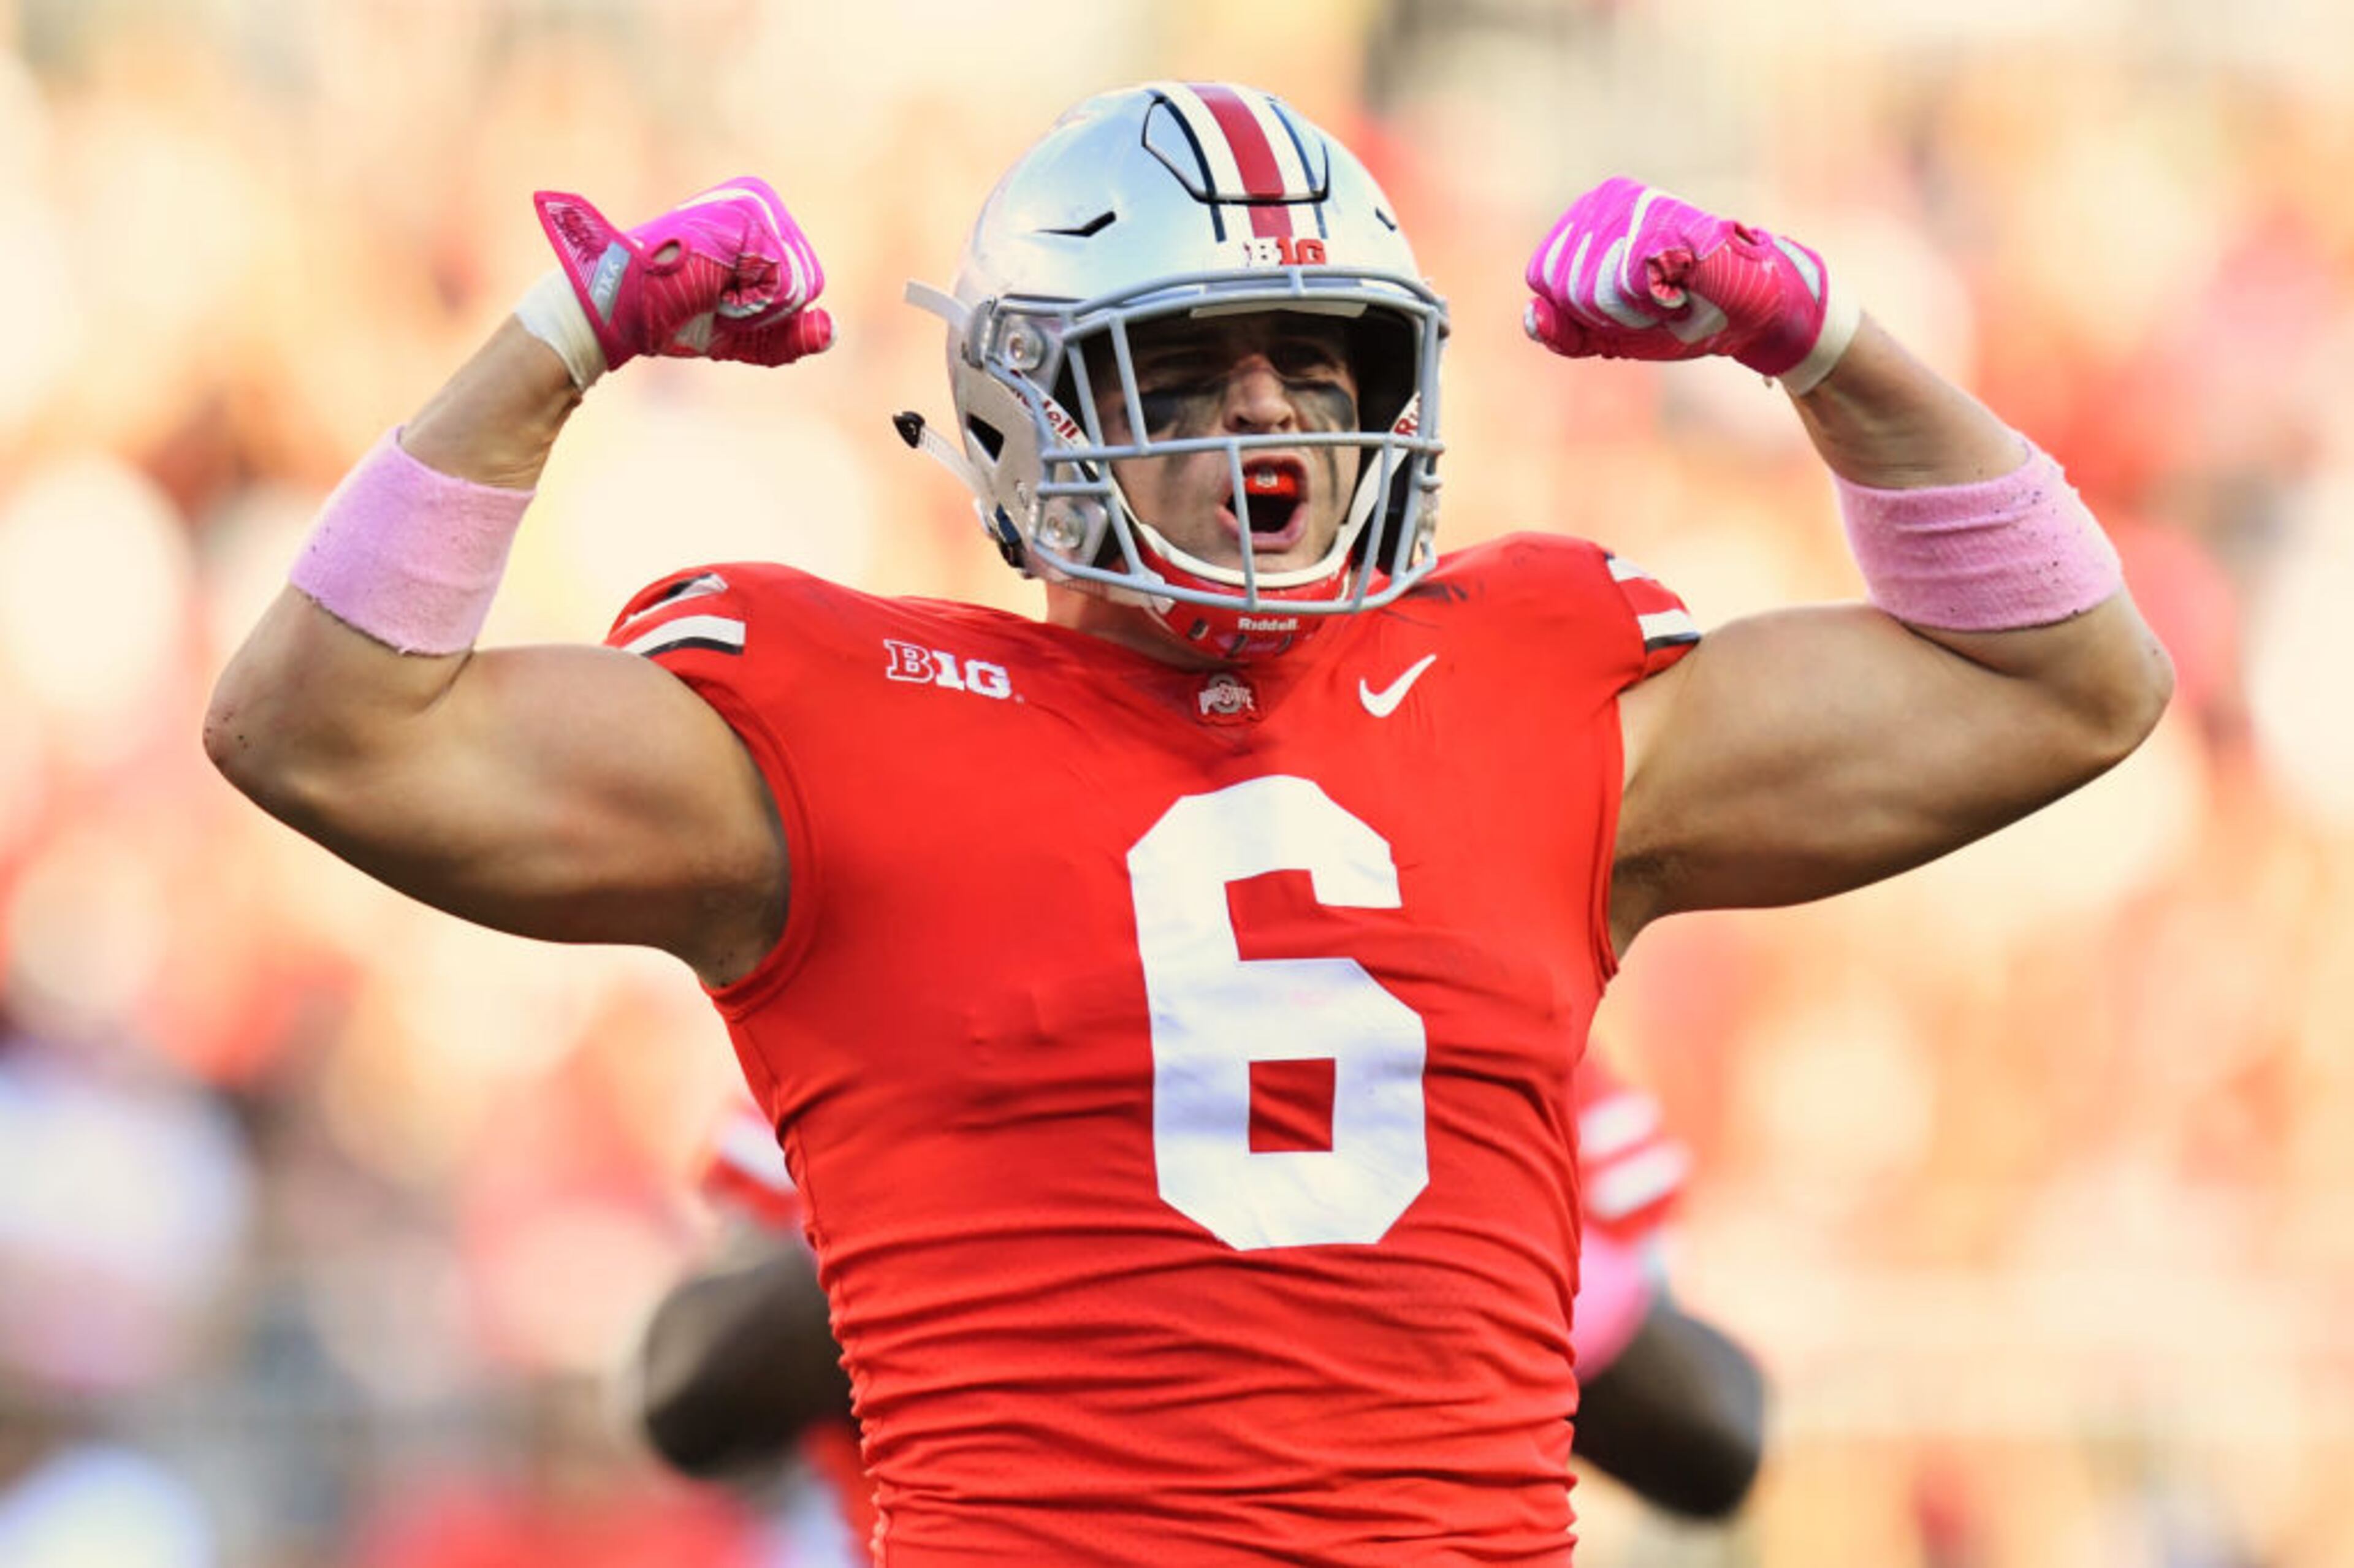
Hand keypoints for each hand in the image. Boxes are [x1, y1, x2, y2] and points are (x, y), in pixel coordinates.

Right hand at [532, 177, 833, 374]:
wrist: (624, 309)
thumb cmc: (675, 316)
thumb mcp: (746, 335)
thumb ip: (792, 336)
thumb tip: (833, 330)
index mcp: (761, 219)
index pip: (804, 286)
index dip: (767, 312)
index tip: (718, 298)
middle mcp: (761, 201)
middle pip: (808, 285)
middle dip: (764, 312)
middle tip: (712, 296)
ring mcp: (753, 205)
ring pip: (798, 287)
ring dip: (753, 310)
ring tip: (709, 289)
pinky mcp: (745, 220)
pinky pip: (782, 288)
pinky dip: (748, 306)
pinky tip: (710, 287)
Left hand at [1523, 177, 1856, 392]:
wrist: (1746, 313)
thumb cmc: (1675, 319)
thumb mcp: (1606, 336)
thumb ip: (1561, 333)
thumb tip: (1531, 313)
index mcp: (1583, 220)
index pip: (1544, 279)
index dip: (1581, 311)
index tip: (1625, 308)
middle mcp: (1604, 201)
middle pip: (1564, 284)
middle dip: (1605, 313)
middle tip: (1651, 304)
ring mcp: (1636, 205)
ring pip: (1592, 285)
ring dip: (1631, 309)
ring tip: (1667, 295)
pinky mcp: (1666, 218)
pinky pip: (1628, 280)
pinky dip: (1653, 302)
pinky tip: (1678, 291)